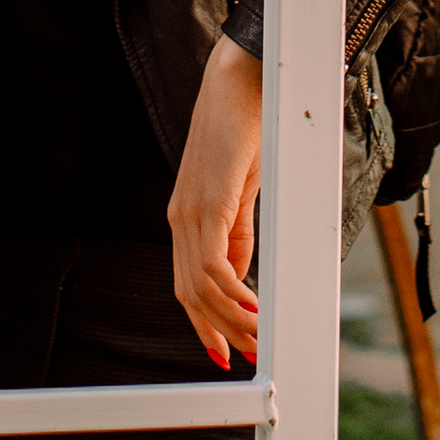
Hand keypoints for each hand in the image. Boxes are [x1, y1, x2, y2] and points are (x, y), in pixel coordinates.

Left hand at [168, 32, 262, 367]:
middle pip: (191, 294)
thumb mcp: (243, 190)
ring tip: (258, 341)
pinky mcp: (207, 203)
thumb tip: (239, 276)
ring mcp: (190, 211)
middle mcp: (181, 218)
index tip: (225, 353)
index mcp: (186, 216)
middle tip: (248, 360)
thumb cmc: (244, 127)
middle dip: (218, 332)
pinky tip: (254, 308)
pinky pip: (213, 265)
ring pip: (200, 286)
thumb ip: (238, 232)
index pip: (188, 284)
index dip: (205, 323)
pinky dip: (233, 294)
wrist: (240, 79)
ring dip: (230, 321)